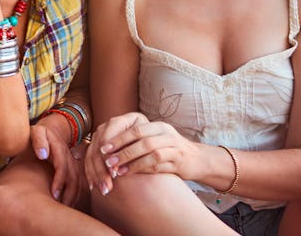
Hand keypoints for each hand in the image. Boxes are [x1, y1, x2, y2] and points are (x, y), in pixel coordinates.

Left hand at [31, 117, 88, 207]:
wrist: (51, 129)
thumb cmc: (38, 133)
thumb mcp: (36, 131)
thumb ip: (38, 141)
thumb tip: (43, 155)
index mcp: (59, 148)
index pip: (62, 166)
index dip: (59, 181)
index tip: (54, 194)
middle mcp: (69, 156)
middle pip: (73, 177)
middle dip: (69, 194)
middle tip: (61, 207)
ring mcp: (72, 162)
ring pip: (78, 181)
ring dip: (73, 196)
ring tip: (66, 210)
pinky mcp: (73, 167)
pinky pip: (78, 182)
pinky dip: (75, 194)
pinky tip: (70, 204)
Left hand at [85, 112, 200, 195]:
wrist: (197, 160)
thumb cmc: (168, 150)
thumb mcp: (154, 139)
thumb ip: (136, 139)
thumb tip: (107, 143)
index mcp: (158, 126)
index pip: (135, 129)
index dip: (118, 138)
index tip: (103, 147)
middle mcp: (167, 134)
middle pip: (142, 139)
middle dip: (122, 150)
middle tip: (106, 160)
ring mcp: (175, 147)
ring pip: (150, 152)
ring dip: (131, 161)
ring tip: (115, 170)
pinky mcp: (179, 162)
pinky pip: (158, 165)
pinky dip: (142, 170)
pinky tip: (129, 174)